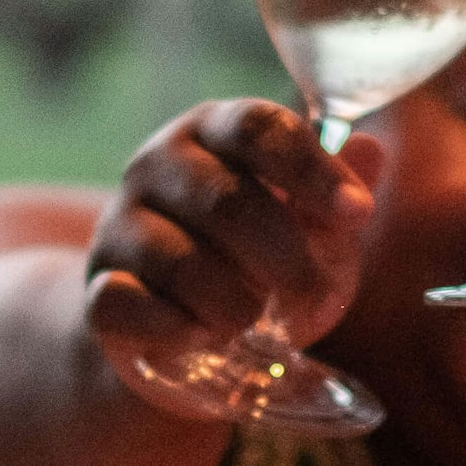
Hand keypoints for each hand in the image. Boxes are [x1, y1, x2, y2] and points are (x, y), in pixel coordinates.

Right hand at [84, 100, 385, 382]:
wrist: (177, 334)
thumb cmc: (255, 266)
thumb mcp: (312, 231)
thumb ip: (338, 195)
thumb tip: (371, 151)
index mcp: (215, 131)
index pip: (259, 128)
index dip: (312, 169)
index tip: (357, 214)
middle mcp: (157, 163)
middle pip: (226, 200)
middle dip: (285, 260)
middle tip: (313, 298)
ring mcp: (118, 224)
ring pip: (181, 261)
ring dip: (236, 305)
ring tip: (254, 324)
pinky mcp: (95, 287)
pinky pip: (130, 305)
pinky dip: (179, 329)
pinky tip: (203, 337)